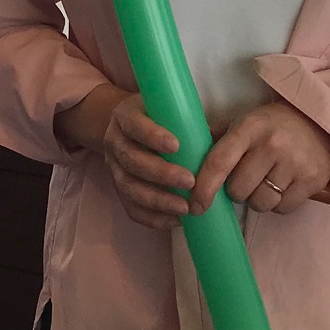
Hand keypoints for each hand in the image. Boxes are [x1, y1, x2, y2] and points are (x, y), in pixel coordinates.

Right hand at [55, 85, 196, 230]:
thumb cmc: (158, 117)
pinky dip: (153, 217)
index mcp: (124, 116)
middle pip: (131, 160)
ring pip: (129, 187)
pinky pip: (131, 208)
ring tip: (185, 208)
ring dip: (158, 200)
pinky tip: (175, 220)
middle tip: (190, 182)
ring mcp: (113, 167)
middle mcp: (114, 142)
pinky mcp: (118, 189)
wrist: (130, 129)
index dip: (152, 136)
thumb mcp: (167, 109)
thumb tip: (215, 143)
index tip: (176, 146)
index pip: (134, 125)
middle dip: (161, 173)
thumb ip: (186, 122)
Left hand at [192, 100, 329, 216]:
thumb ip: (214, 141)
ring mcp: (296, 163)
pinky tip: (284, 184)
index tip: (196, 206)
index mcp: (249, 128)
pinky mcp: (314, 179)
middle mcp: (272, 144)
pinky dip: (279, 203)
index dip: (204, 188)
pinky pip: (283, 208)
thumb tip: (179, 159)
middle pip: (239, 190)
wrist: (318, 120)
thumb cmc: (271, 125)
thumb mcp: (243, 124)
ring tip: (266, 181)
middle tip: (246, 178)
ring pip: (261, 203)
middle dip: (237, 191)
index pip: (219, 162)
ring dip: (258, 199)